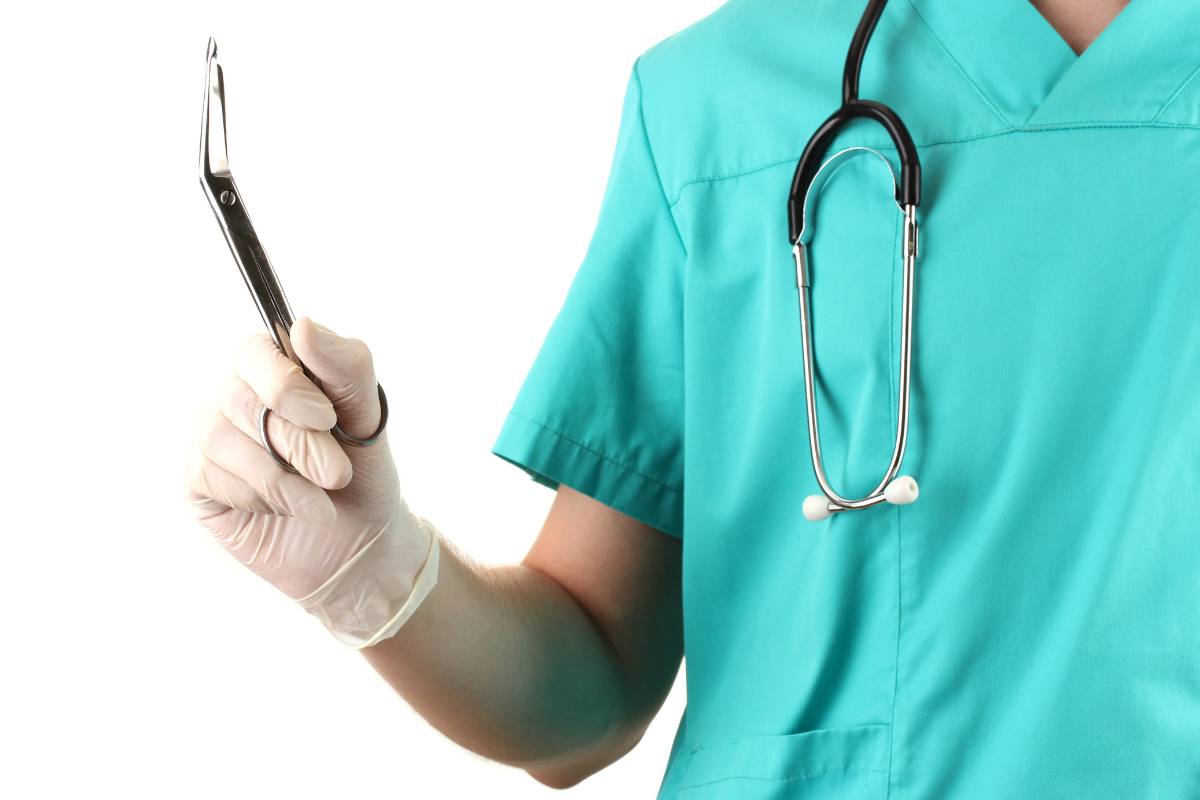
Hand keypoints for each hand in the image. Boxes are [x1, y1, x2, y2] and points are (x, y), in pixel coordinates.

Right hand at [185, 317, 437, 645]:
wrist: (359, 547)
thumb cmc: (364, 474)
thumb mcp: (370, 417)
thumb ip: (346, 365)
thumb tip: (303, 325)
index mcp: (277, 369)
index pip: (255, 351)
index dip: (286, 384)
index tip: (327, 418)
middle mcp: (236, 395)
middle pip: (243, 400)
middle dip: (297, 443)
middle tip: (337, 475)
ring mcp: (212, 435)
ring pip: (222, 438)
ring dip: (281, 478)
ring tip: (318, 500)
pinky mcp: (197, 479)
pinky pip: (209, 474)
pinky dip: (257, 497)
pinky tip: (282, 508)